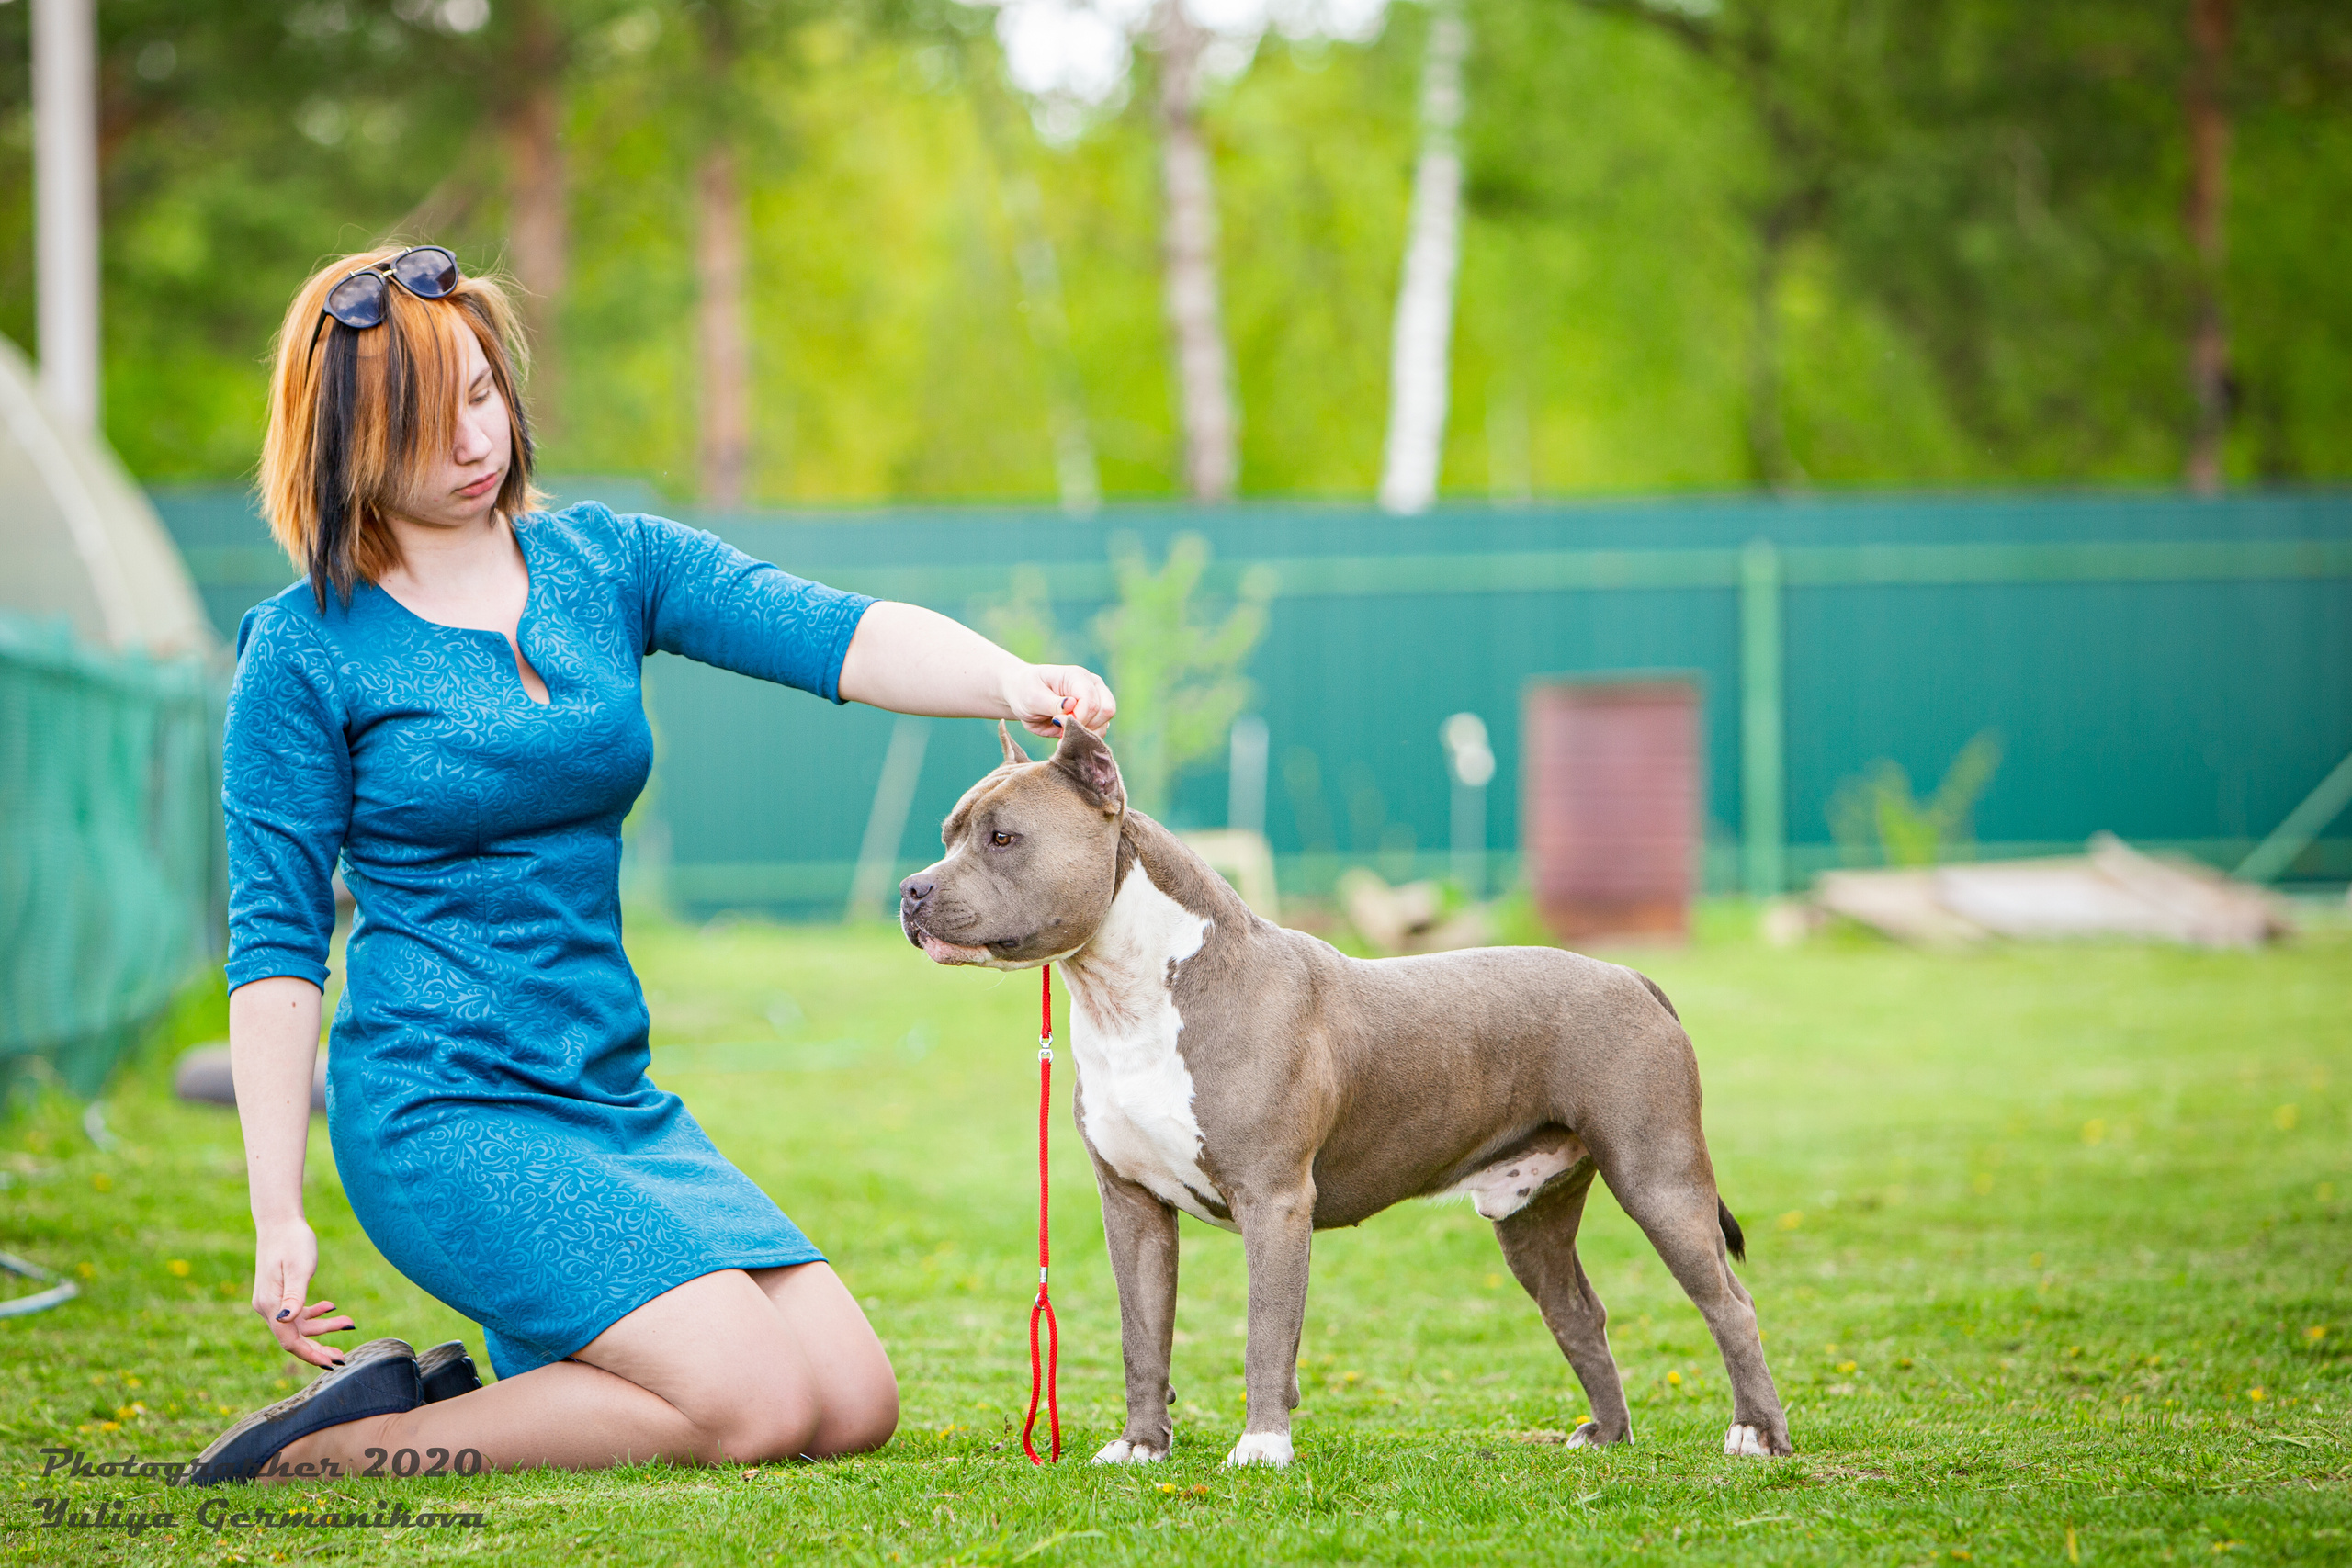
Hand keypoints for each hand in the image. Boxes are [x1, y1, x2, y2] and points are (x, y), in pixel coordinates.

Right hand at [251, 1219, 354, 1369]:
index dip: (310, 1354)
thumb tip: (287, 1320)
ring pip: (299, 1326)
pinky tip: (332, 1308)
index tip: (332, 1363)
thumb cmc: (292, 1241)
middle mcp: (268, 1308)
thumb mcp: (299, 1268)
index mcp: (270, 1305)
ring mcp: (273, 1302)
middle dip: (318, 1348)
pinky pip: (298, 1313)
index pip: (289, 1340)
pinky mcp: (281, 1295)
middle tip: (342, 1357)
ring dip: (323, 1328)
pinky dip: (315, 1314)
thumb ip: (295, 1295)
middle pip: (294, 1338)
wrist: (280, 1222)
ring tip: (349, 1322)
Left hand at [1004, 663, 1115, 737]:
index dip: (1077, 718)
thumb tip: (1072, 705)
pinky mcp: (1094, 716)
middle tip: (1059, 727)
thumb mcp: (1032, 697)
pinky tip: (1064, 737)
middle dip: (1083, 726)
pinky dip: (1082, 739)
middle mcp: (1093, 685)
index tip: (1057, 722)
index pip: (1091, 701)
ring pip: (1104, 724)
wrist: (1023, 696)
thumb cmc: (1026, 691)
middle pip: (1106, 711)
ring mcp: (1096, 700)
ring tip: (1060, 734)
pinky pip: (1099, 732)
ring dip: (1083, 735)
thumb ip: (1052, 703)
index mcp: (1078, 676)